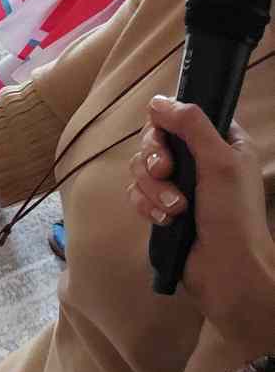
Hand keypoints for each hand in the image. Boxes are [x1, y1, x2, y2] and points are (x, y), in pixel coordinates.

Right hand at [129, 99, 274, 357]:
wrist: (227, 271)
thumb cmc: (234, 215)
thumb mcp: (220, 161)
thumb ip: (191, 124)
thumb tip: (157, 100)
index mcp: (221, 143)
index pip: (180, 116)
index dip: (165, 124)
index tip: (164, 137)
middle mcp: (198, 160)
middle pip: (154, 141)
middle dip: (154, 160)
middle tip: (166, 172)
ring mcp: (179, 186)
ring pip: (141, 169)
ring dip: (153, 189)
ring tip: (175, 209)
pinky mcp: (162, 209)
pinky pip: (137, 196)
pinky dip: (148, 207)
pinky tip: (166, 221)